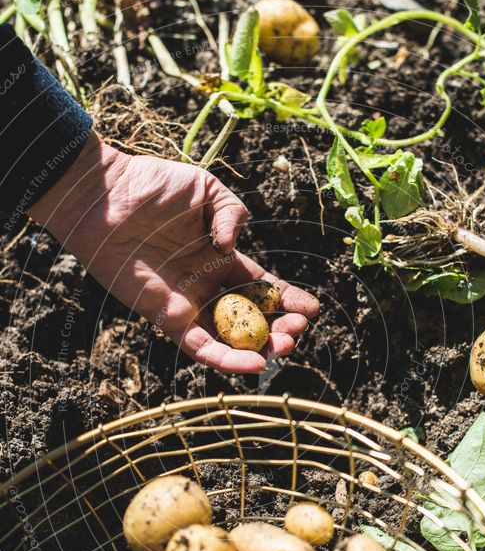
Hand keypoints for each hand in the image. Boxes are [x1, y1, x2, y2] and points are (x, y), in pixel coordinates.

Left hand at [28, 132, 318, 372]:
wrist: (105, 197)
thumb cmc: (152, 186)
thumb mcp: (206, 188)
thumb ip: (232, 213)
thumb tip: (230, 248)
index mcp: (221, 257)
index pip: (262, 285)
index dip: (287, 298)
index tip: (312, 310)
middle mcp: (208, 285)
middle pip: (252, 317)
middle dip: (280, 327)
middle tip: (296, 331)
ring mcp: (188, 304)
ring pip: (231, 338)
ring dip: (261, 348)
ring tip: (285, 346)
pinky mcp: (167, 318)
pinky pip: (200, 347)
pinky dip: (227, 359)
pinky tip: (255, 364)